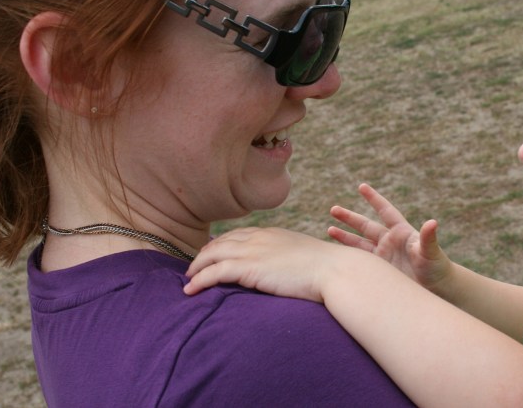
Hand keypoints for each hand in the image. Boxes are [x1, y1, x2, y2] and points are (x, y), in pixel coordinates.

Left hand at [184, 226, 336, 299]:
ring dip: (196, 267)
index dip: (221, 244)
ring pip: (212, 255)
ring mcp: (253, 251)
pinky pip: (214, 273)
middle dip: (205, 254)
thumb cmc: (327, 269)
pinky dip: (199, 280)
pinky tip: (190, 290)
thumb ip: (291, 258)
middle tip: (194, 267)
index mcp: (272, 233)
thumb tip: (290, 269)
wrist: (334, 270)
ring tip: (188, 279)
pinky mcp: (249, 268)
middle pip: (221, 242)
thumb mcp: (305, 256)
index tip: (212, 253)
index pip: (238, 234)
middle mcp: (259, 238)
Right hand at [329, 183, 452, 292]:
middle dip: (350, 217)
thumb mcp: (430, 251)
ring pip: (360, 243)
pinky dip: (350, 257)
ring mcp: (384, 256)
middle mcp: (390, 241)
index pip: (385, 210)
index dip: (374, 199)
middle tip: (333, 209)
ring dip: (345, 237)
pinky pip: (361, 261)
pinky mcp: (380, 270)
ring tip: (329, 230)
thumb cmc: (436, 267)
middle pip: (366, 225)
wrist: (437, 288)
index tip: (362, 186)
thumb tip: (432, 222)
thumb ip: (428, 237)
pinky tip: (337, 256)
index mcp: (401, 232)